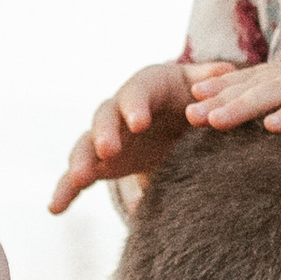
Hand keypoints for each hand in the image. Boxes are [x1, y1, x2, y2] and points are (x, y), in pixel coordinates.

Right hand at [49, 61, 206, 213]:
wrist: (177, 119)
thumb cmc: (191, 98)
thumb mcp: (201, 86)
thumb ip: (211, 81)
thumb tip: (226, 71)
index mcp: (145, 88)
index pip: (137, 92)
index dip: (135, 106)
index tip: (139, 123)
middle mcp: (118, 110)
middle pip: (104, 118)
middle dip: (104, 133)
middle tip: (107, 150)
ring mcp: (106, 137)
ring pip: (85, 146)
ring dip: (80, 162)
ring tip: (79, 180)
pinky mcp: (100, 163)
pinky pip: (77, 177)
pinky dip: (65, 191)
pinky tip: (54, 209)